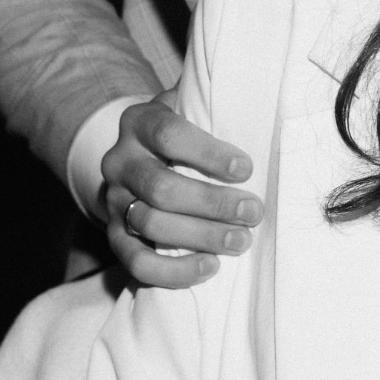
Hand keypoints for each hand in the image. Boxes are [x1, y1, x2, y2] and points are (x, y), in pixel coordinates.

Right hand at [102, 90, 262, 287]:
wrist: (139, 158)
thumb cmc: (184, 133)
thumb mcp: (192, 108)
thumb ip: (215, 108)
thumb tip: (266, 114)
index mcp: (139, 122)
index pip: (168, 134)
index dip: (208, 154)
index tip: (247, 170)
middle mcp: (119, 160)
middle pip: (161, 187)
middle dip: (213, 203)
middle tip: (253, 212)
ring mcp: (112, 200)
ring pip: (150, 224)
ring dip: (201, 236)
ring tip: (240, 240)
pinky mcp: (113, 235)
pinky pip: (136, 261)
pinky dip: (173, 271)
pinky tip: (210, 267)